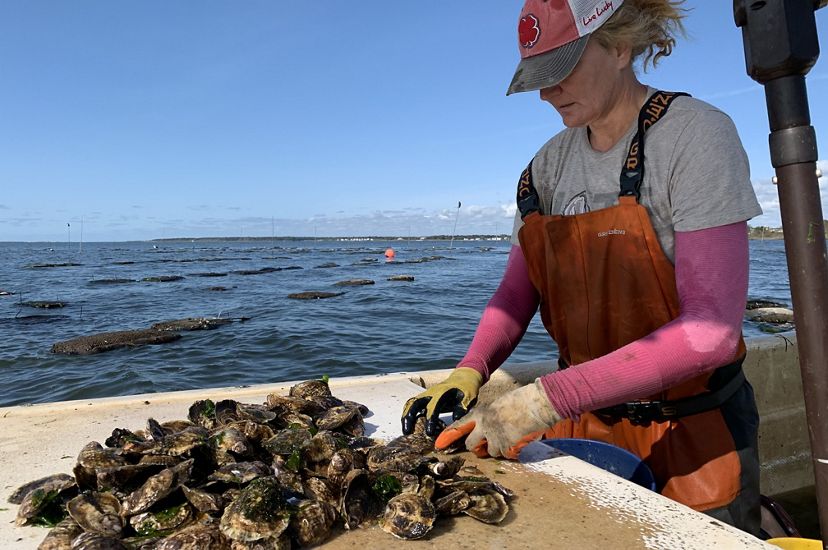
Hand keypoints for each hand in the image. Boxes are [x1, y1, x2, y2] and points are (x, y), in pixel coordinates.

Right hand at [401, 367, 482, 435]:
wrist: (463, 378)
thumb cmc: (466, 390)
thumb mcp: (467, 397)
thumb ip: (461, 408)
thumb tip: (455, 420)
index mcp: (442, 392)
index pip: (433, 406)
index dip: (430, 419)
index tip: (429, 432)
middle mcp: (431, 392)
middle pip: (416, 403)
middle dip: (410, 417)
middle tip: (408, 432)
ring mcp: (426, 394)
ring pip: (411, 403)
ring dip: (406, 416)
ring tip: (405, 431)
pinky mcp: (424, 397)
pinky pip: (412, 404)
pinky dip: (407, 413)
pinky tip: (407, 425)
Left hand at [434, 379, 561, 458]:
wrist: (537, 403)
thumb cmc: (521, 400)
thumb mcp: (499, 405)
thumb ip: (489, 417)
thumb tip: (485, 429)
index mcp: (481, 413)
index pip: (459, 426)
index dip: (448, 436)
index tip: (439, 445)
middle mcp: (484, 425)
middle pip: (470, 445)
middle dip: (477, 448)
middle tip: (486, 446)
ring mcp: (495, 437)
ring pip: (489, 452)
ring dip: (497, 449)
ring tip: (509, 438)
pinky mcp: (507, 446)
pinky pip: (504, 455)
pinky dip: (511, 452)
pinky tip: (518, 443)